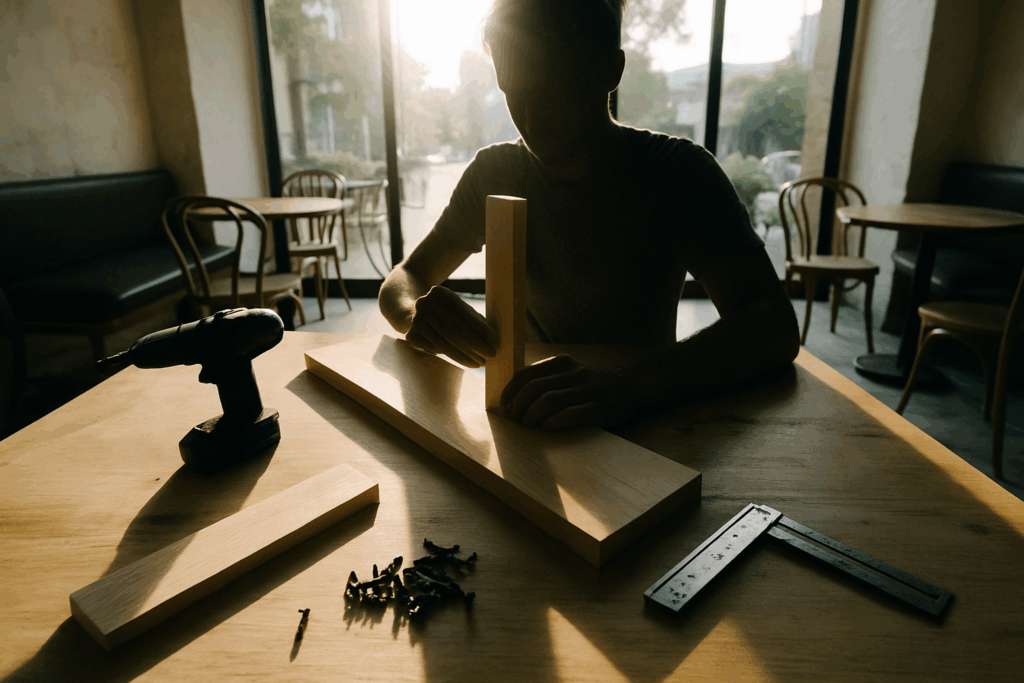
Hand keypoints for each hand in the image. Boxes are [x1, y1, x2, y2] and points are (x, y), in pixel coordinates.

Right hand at [405, 286, 496, 367]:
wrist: (411, 312)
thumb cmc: (446, 313)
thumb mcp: (458, 309)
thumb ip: (474, 320)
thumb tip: (493, 339)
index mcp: (439, 293)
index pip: (463, 312)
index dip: (481, 328)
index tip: (494, 341)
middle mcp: (425, 304)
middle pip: (454, 329)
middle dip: (476, 345)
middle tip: (491, 355)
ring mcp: (416, 320)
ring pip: (445, 343)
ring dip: (466, 356)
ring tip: (480, 362)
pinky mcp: (412, 336)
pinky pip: (436, 350)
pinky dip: (452, 356)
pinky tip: (465, 360)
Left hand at [500, 354, 646, 429]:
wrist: (632, 384)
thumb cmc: (593, 381)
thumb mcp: (570, 370)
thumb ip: (547, 377)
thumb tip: (515, 394)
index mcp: (562, 363)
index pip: (527, 373)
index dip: (511, 390)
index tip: (505, 404)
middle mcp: (573, 373)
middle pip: (535, 388)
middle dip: (519, 405)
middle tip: (514, 419)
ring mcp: (587, 390)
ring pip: (549, 400)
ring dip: (532, 415)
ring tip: (526, 425)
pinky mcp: (599, 408)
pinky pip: (571, 414)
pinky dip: (554, 421)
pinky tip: (546, 427)